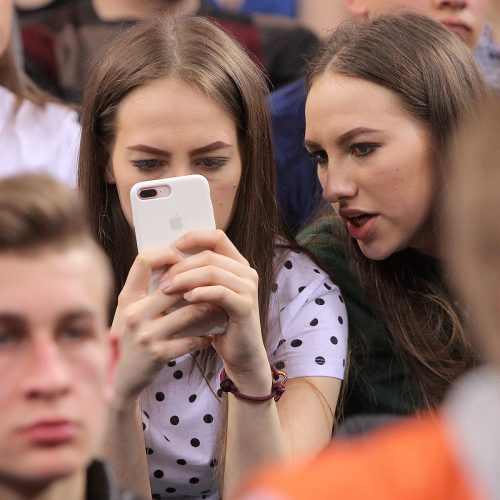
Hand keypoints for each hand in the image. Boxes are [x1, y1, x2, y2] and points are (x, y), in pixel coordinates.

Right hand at [112, 248, 215, 404]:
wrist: (119, 378)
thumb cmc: (129, 338)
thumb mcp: (129, 310)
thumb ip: (146, 290)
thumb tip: (175, 265)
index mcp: (127, 297)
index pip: (144, 261)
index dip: (166, 254)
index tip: (183, 258)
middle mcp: (134, 312)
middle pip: (175, 285)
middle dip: (199, 283)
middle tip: (216, 283)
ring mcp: (145, 334)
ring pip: (189, 312)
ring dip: (208, 309)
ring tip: (219, 307)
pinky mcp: (158, 354)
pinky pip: (191, 340)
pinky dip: (204, 337)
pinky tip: (210, 336)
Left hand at [161, 230, 270, 387]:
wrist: (240, 353)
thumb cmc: (218, 322)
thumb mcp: (206, 294)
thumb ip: (195, 276)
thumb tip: (164, 260)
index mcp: (237, 264)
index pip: (217, 237)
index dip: (194, 237)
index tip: (173, 247)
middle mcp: (246, 272)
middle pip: (210, 255)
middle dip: (182, 265)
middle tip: (163, 279)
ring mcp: (248, 288)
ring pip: (213, 272)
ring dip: (186, 279)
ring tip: (168, 289)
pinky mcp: (245, 306)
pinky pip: (219, 292)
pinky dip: (200, 293)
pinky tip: (186, 298)